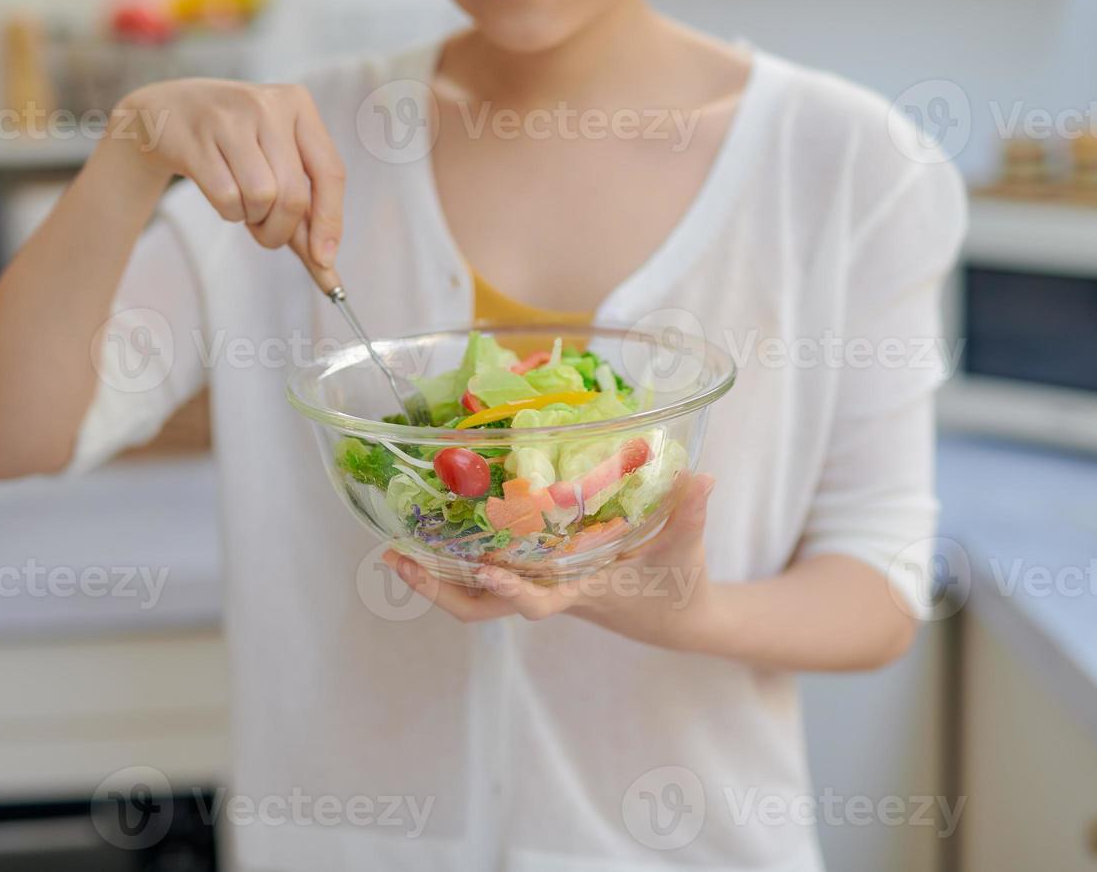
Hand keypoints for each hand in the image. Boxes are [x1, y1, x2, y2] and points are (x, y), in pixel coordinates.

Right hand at [109, 79, 344, 268]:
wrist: (166, 112)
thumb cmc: (233, 143)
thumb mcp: (275, 159)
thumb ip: (304, 209)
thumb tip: (326, 264)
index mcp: (299, 105)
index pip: (330, 173)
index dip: (330, 222)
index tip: (325, 259)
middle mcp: (269, 106)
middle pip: (293, 195)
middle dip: (281, 230)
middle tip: (266, 233)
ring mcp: (231, 119)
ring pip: (261, 197)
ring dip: (252, 217)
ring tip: (241, 202)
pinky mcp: (196, 138)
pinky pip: (227, 197)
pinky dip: (228, 211)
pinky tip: (220, 193)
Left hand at [382, 474, 717, 651]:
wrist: (677, 620)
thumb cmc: (678, 587)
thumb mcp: (685, 549)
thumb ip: (690, 513)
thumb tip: (701, 476)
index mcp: (579, 593)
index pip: (535, 602)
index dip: (509, 588)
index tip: (483, 567)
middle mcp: (548, 592)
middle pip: (480, 608)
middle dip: (437, 590)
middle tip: (396, 558)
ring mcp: (538, 586)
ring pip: (475, 596)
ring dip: (436, 576)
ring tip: (395, 547)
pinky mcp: (537, 576)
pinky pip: (488, 576)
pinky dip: (459, 560)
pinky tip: (436, 532)